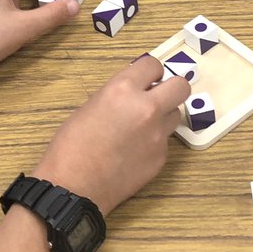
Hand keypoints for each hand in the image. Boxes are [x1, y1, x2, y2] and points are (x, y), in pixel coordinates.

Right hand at [31, 55, 190, 214]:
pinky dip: (154, 142)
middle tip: (156, 97)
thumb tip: (133, 93)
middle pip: (181, 86)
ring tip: (142, 127)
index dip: (149, 71)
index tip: (145, 79)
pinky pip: (165, 141)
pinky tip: (134, 151)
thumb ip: (118, 95)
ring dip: (163, 115)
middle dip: (171, 89)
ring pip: (175, 114)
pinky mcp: (161, 158)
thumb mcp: (91, 106)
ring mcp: (157, 135)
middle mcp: (146, 108)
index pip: (153, 64)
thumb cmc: (71, 146)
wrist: (74, 186)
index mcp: (123, 90)